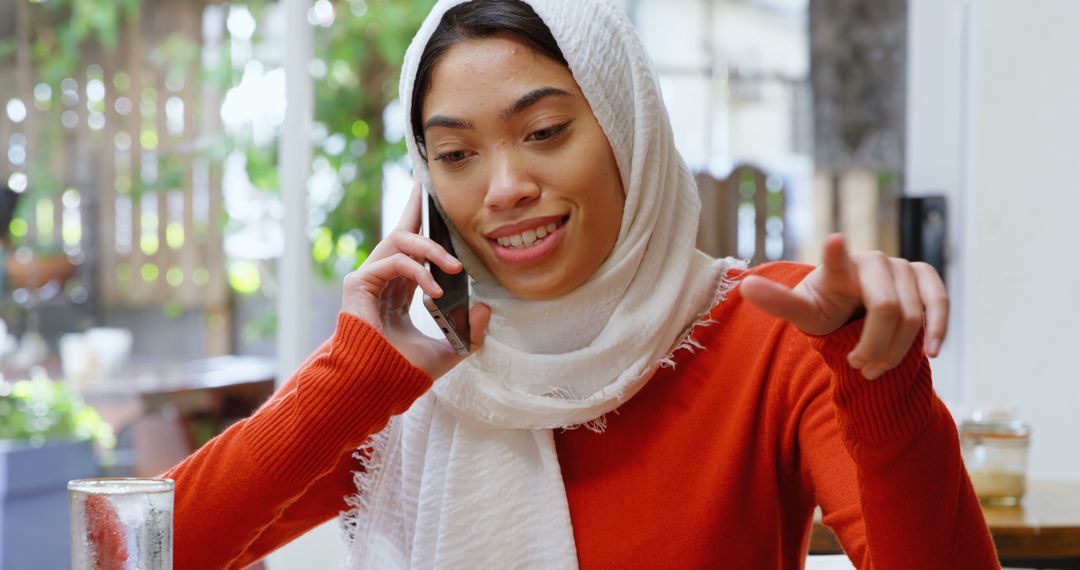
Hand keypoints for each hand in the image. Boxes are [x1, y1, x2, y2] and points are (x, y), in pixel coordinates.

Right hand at [341, 179, 490, 378]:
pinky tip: (436, 290)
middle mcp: (384, 277)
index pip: (413, 247)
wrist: (375, 387)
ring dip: (430, 248)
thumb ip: (470, 333)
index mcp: (400, 287)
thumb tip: (487, 308)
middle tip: (427, 184)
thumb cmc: (402, 370)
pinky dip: (418, 271)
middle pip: (401, 229)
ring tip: (454, 268)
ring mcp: (369, 278)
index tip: (432, 199)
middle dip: (414, 205)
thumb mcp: (448, 350)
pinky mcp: (359, 284)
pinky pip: (393, 263)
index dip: (422, 221)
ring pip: (399, 241)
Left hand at [739, 234, 947, 379]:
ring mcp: (902, 266)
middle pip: (885, 309)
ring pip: (912, 316)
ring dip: (895, 350)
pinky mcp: (924, 277)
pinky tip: (931, 352)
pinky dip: (937, 329)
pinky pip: (938, 302)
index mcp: (837, 267)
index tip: (833, 241)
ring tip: (874, 368)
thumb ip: (777, 302)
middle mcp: (873, 260)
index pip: (834, 259)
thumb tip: (744, 286)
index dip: (835, 252)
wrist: (853, 311)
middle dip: (874, 346)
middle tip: (858, 366)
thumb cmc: (825, 309)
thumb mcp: (800, 311)